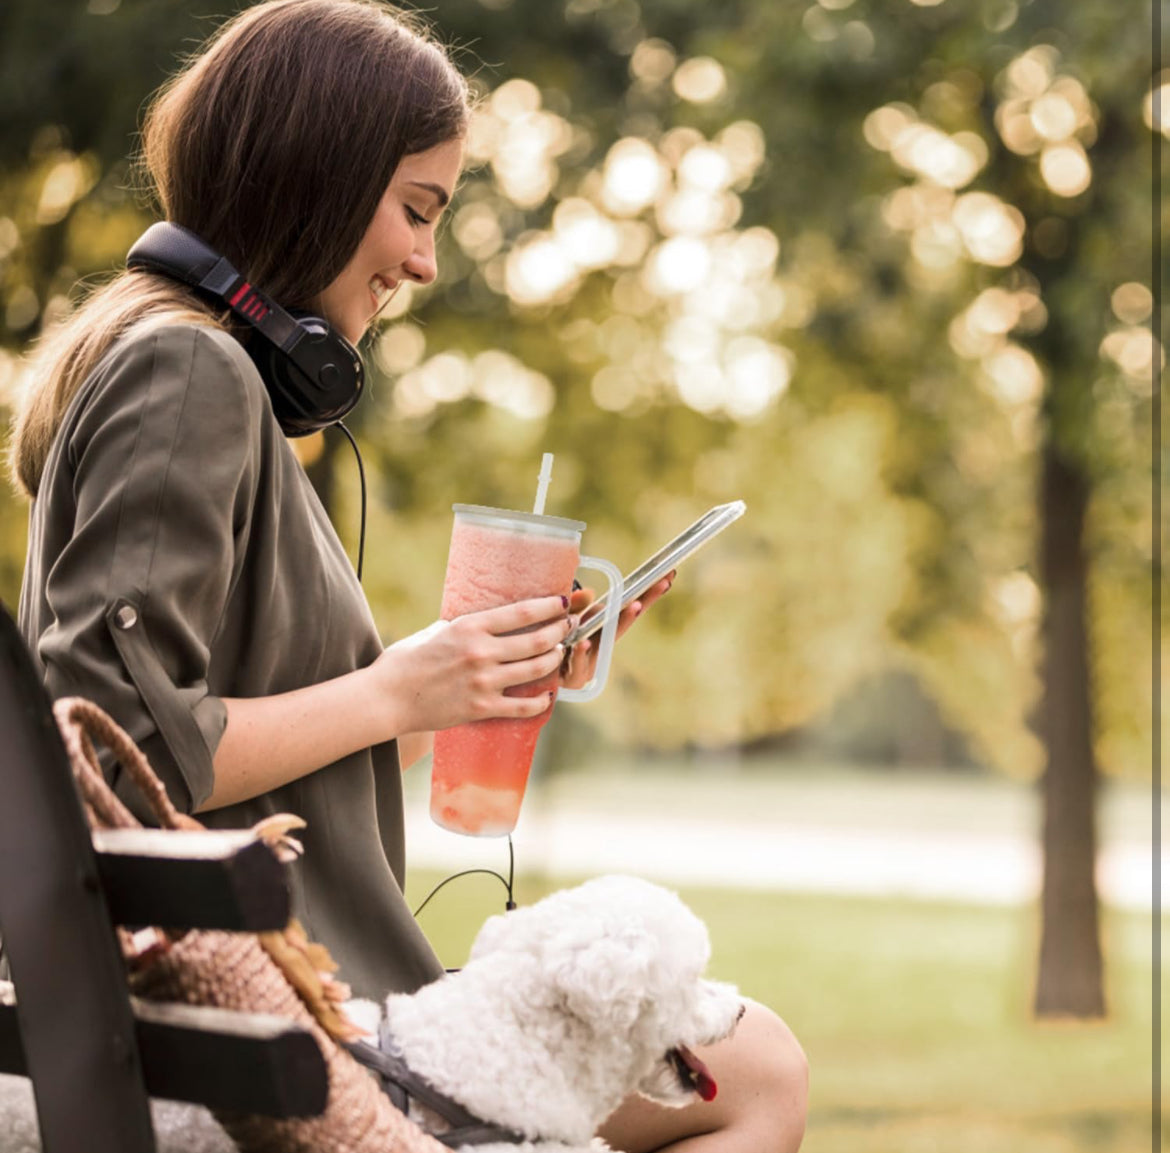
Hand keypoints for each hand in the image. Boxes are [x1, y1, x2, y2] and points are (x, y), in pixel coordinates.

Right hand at [374, 595, 572, 733]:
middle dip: (559, 631)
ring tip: (559, 653)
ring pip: (535, 669)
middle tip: (569, 626)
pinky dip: (541, 702)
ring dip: (553, 660)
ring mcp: (483, 681)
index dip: (548, 607)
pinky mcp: (481, 708)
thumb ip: (463, 627)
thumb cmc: (405, 661)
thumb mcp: (434, 631)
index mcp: (469, 627)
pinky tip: (548, 696)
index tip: (561, 602)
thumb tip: (483, 622)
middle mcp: (480, 652)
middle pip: (536, 640)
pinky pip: (522, 706)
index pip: (521, 613)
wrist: (387, 698)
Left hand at [560, 570, 674, 689]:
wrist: (530, 678)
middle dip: (645, 600)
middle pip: (625, 621)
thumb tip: (591, 593)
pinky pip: (578, 664)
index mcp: (600, 629)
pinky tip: (585, 642)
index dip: (647, 593)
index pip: (627, 607)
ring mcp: (590, 663)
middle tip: (661, 583)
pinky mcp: (574, 680)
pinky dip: (580, 653)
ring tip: (634, 606)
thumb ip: (574, 605)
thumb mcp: (561, 618)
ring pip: (606, 641)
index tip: (667, 576)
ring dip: (621, 622)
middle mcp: (600, 646)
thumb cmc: (549, 643)